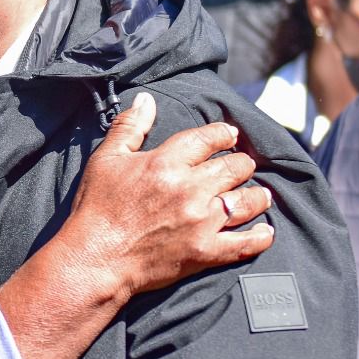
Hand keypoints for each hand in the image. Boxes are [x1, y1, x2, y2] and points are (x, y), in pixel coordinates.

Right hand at [68, 92, 272, 301]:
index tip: (229, 135)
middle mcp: (190, 188)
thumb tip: (146, 99)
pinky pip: (246, 243)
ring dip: (258, 196)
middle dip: (241, 163)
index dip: (224, 134)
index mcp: (167, 162)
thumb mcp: (105, 159)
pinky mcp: (205, 251)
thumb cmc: (96, 208)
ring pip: (248, 201)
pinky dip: (260, 236)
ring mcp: (202, 221)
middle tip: (241, 167)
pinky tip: (264, 231)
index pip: (209, 138)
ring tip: (261, 195)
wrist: (94, 259)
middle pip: (236, 167)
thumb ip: (130, 126)